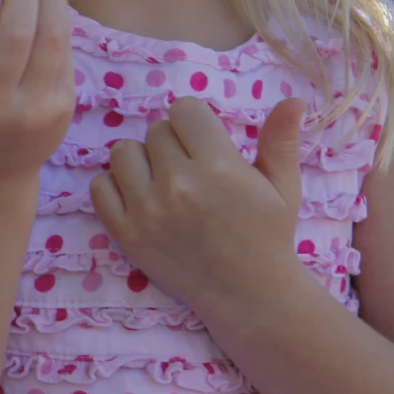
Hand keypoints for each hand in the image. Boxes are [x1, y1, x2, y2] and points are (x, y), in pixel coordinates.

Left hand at [90, 94, 305, 306]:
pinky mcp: (125, 233)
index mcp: (219, 167)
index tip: (205, 144)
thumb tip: (294, 99)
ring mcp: (147, 210)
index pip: (184, 110)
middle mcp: (179, 185)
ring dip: (141, 161)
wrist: (248, 294)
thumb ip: (281, 140)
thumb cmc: (268, 235)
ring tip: (165, 182)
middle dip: (173, 144)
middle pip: (155, 130)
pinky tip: (142, 198)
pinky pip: (99, 185)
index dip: (195, 123)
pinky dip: (116, 187)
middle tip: (191, 171)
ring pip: (122, 152)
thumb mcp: (283, 187)